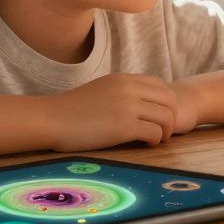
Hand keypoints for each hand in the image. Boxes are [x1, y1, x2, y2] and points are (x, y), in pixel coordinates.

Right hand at [43, 73, 190, 151]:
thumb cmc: (72, 110)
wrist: (52, 119)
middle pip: (169, 101)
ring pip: (166, 117)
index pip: (161, 86)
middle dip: (171, 118)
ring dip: (165, 131)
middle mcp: (130, 89)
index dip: (166, 103)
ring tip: (156, 140)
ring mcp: (128, 106)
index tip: (159, 117)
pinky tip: (146, 145)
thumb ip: (121, 92)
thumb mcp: (102, 90)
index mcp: (124, 79)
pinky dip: (155, 140)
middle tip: (162, 132)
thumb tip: (139, 103)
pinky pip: (154, 133)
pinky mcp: (124, 126)